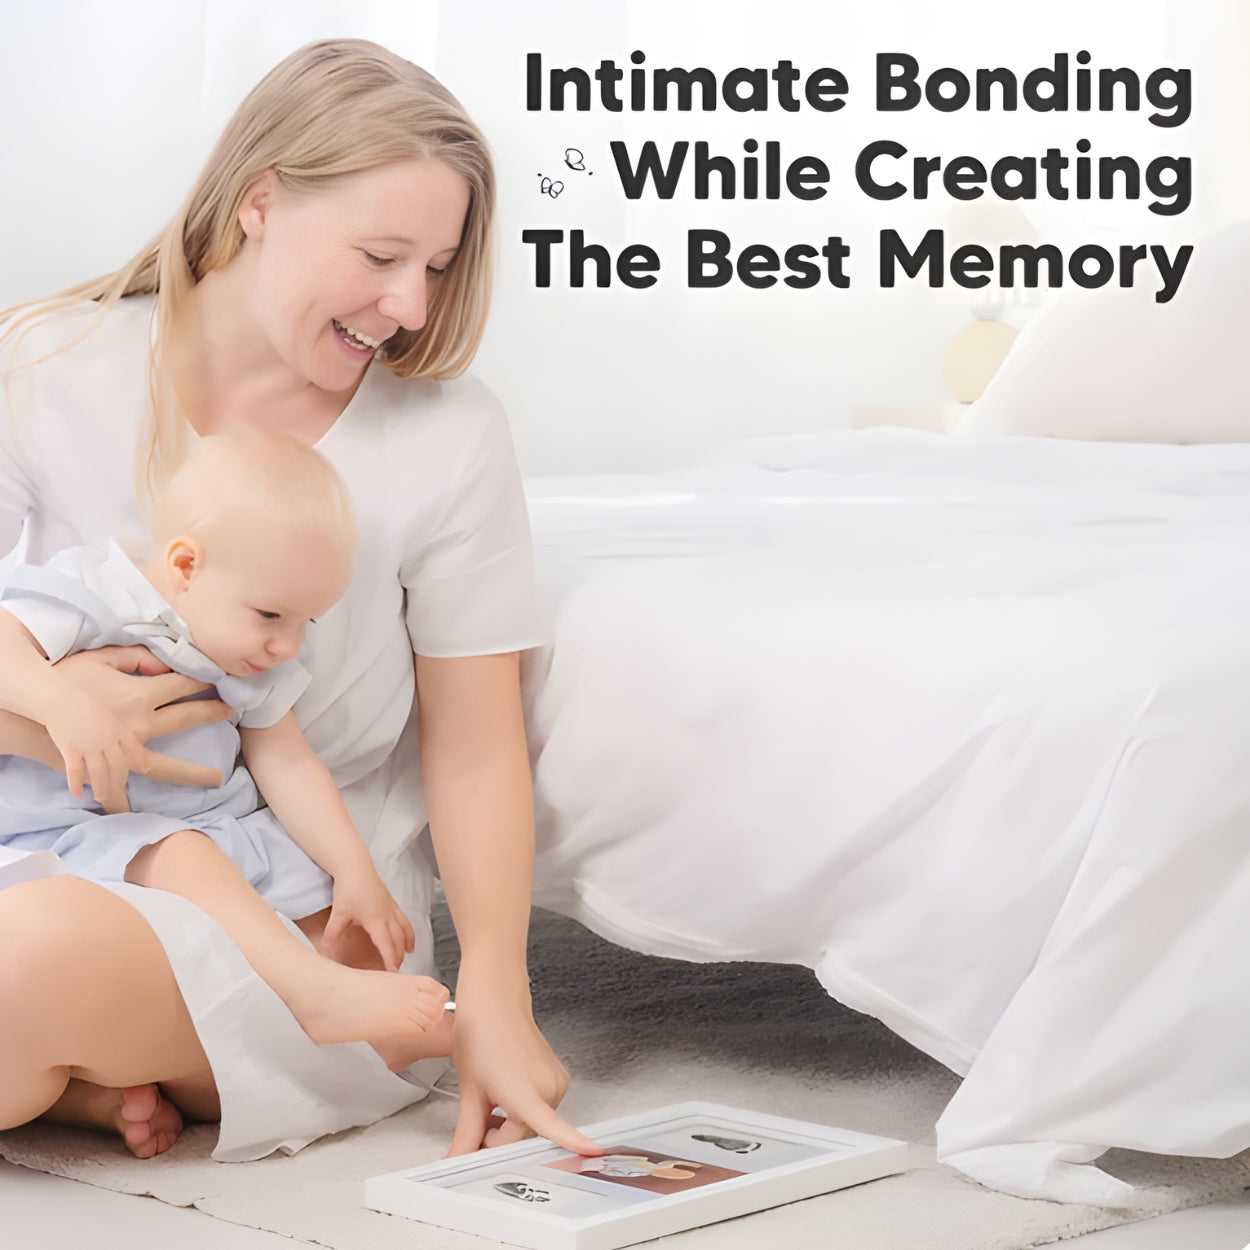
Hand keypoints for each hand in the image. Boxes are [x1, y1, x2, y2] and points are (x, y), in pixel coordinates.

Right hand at [42, 686, 148, 813]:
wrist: (59, 698)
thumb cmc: (82, 702)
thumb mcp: (106, 713)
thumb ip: (115, 726)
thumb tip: (121, 736)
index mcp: (118, 729)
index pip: (133, 749)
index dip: (139, 761)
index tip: (146, 769)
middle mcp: (107, 739)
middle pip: (118, 765)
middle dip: (119, 781)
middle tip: (118, 792)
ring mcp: (89, 745)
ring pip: (99, 772)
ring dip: (102, 787)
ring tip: (101, 798)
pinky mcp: (71, 748)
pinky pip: (76, 770)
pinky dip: (76, 784)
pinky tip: (76, 794)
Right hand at [54, 646, 230, 791]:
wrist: (39, 704)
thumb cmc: (67, 678)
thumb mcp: (102, 659)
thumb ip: (136, 659)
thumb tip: (162, 665)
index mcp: (139, 696)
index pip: (181, 686)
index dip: (203, 683)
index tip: (223, 683)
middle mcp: (137, 724)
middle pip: (182, 721)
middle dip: (209, 715)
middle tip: (233, 713)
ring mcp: (122, 747)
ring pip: (160, 766)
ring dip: (189, 774)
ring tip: (215, 779)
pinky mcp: (102, 763)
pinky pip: (116, 784)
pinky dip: (121, 799)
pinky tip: (134, 810)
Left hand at [323, 870, 415, 971]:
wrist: (355, 866)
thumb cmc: (348, 887)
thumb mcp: (339, 914)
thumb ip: (333, 934)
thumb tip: (324, 951)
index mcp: (376, 920)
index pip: (387, 944)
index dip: (391, 959)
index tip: (393, 972)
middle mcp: (387, 914)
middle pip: (399, 938)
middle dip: (400, 954)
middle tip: (399, 968)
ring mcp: (390, 906)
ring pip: (405, 927)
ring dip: (408, 940)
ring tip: (410, 951)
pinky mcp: (390, 900)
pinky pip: (403, 917)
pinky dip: (407, 927)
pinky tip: (405, 930)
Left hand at [445, 985, 601, 1157]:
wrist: (494, 1005)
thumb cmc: (482, 1037)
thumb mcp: (470, 1092)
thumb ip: (467, 1135)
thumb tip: (458, 1159)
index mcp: (525, 1092)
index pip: (551, 1126)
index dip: (572, 1140)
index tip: (591, 1151)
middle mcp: (549, 1087)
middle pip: (527, 1136)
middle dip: (501, 1137)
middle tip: (481, 1115)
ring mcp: (558, 1082)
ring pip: (535, 1124)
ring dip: (512, 1124)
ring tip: (494, 1098)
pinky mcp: (560, 1078)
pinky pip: (542, 1109)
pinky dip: (525, 1110)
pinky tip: (508, 1091)